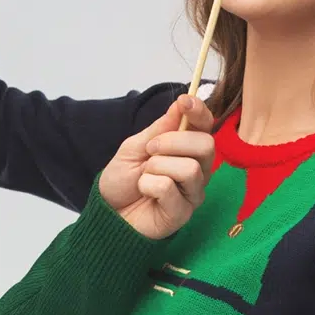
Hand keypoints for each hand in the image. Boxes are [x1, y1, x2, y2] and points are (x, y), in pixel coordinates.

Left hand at [98, 94, 216, 239]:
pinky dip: (149, 185)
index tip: (184, 102)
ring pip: (190, 168)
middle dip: (173, 141)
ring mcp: (193, 192)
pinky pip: (170, 188)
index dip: (200, 111)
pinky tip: (145, 192)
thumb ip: (160, 128)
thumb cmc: (123, 179)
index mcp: (187, 149)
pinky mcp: (183, 212)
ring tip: (144, 175)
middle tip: (150, 150)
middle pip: (206, 145)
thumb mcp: (135, 146)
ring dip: (157, 166)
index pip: (206, 126)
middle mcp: (198, 169)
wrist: (108, 211)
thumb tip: (181, 103)